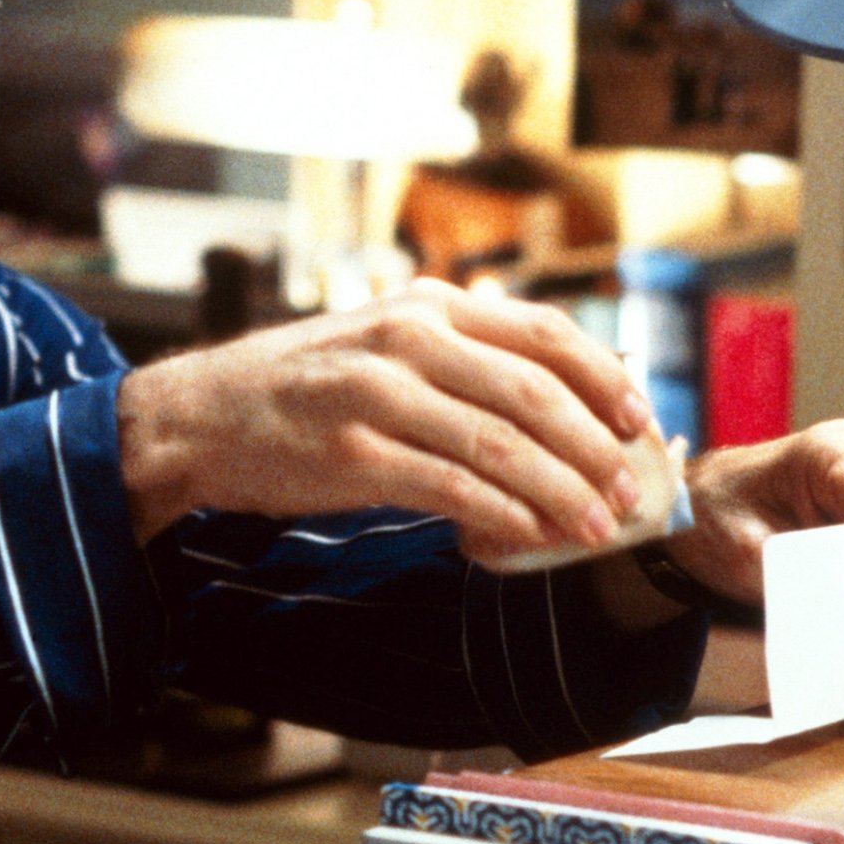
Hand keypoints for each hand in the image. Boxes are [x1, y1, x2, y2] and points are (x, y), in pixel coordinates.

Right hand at [118, 281, 657, 564]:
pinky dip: (501, 516)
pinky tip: (529, 537)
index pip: (543, 332)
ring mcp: (378, 393)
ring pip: (501, 445)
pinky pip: (451, 487)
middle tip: (631, 492)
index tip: (640, 422)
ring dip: (562, 493)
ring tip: (596, 527)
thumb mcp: (382, 341)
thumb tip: (551, 397)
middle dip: (595, 449)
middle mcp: (407, 336)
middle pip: (534, 392)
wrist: (203, 416)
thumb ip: (456, 355)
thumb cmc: (304, 389)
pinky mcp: (352, 453)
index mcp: (427, 305)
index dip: (603, 378)